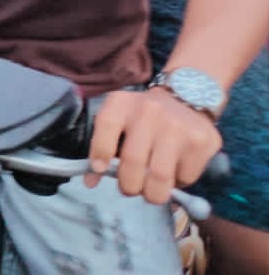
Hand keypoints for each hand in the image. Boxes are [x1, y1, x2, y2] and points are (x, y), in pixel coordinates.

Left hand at [87, 86, 222, 204]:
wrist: (188, 98)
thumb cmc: (145, 117)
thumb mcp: (121, 118)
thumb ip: (105, 145)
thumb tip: (91, 181)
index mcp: (122, 103)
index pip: (106, 124)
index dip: (99, 151)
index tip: (99, 170)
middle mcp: (149, 111)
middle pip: (133, 160)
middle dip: (128, 185)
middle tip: (130, 189)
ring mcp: (177, 126)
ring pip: (159, 176)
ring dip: (152, 193)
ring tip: (150, 193)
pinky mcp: (201, 141)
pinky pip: (185, 177)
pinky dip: (177, 184)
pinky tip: (175, 174)